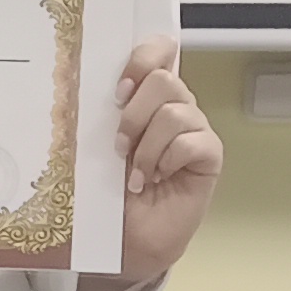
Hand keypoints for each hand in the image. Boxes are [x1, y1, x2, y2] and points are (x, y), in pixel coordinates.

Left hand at [111, 35, 221, 281]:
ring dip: (147, 146)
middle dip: (135, 113)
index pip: (159, 51)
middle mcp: (174, 107)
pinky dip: (167, 161)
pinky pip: (193, 142)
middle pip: (165, 79)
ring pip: (177, 112)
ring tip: (136, 172)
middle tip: (119, 145)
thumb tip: (81, 82)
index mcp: (146, 97)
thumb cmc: (108, 193)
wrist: (124, 240)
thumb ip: (97, 112)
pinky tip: (156, 179)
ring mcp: (194, 130)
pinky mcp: (208, 156)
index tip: (118, 89)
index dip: (143, 58)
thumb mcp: (93, 146)